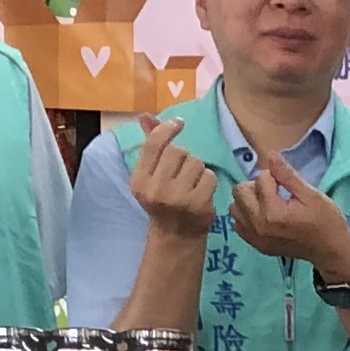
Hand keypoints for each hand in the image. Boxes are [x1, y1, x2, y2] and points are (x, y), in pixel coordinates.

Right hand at [128, 112, 224, 241]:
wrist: (176, 235)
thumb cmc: (163, 200)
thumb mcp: (150, 176)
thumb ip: (151, 145)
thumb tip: (145, 116)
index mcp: (140, 180)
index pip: (154, 144)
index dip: (167, 129)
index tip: (178, 123)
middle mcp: (156, 189)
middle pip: (177, 151)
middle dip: (183, 157)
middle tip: (181, 172)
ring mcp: (178, 198)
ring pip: (196, 162)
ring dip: (197, 169)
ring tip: (190, 183)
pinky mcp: (198, 204)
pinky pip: (209, 176)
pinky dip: (208, 181)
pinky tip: (201, 192)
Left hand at [232, 147, 349, 281]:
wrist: (331, 251)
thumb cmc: (326, 221)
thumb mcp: (311, 195)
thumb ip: (287, 175)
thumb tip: (270, 155)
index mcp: (273, 212)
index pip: (261, 178)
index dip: (276, 177)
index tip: (289, 187)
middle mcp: (259, 225)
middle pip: (240, 191)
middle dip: (256, 186)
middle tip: (276, 193)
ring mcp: (255, 237)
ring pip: (235, 206)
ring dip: (248, 201)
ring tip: (268, 204)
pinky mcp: (255, 245)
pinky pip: (237, 223)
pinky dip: (247, 216)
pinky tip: (263, 216)